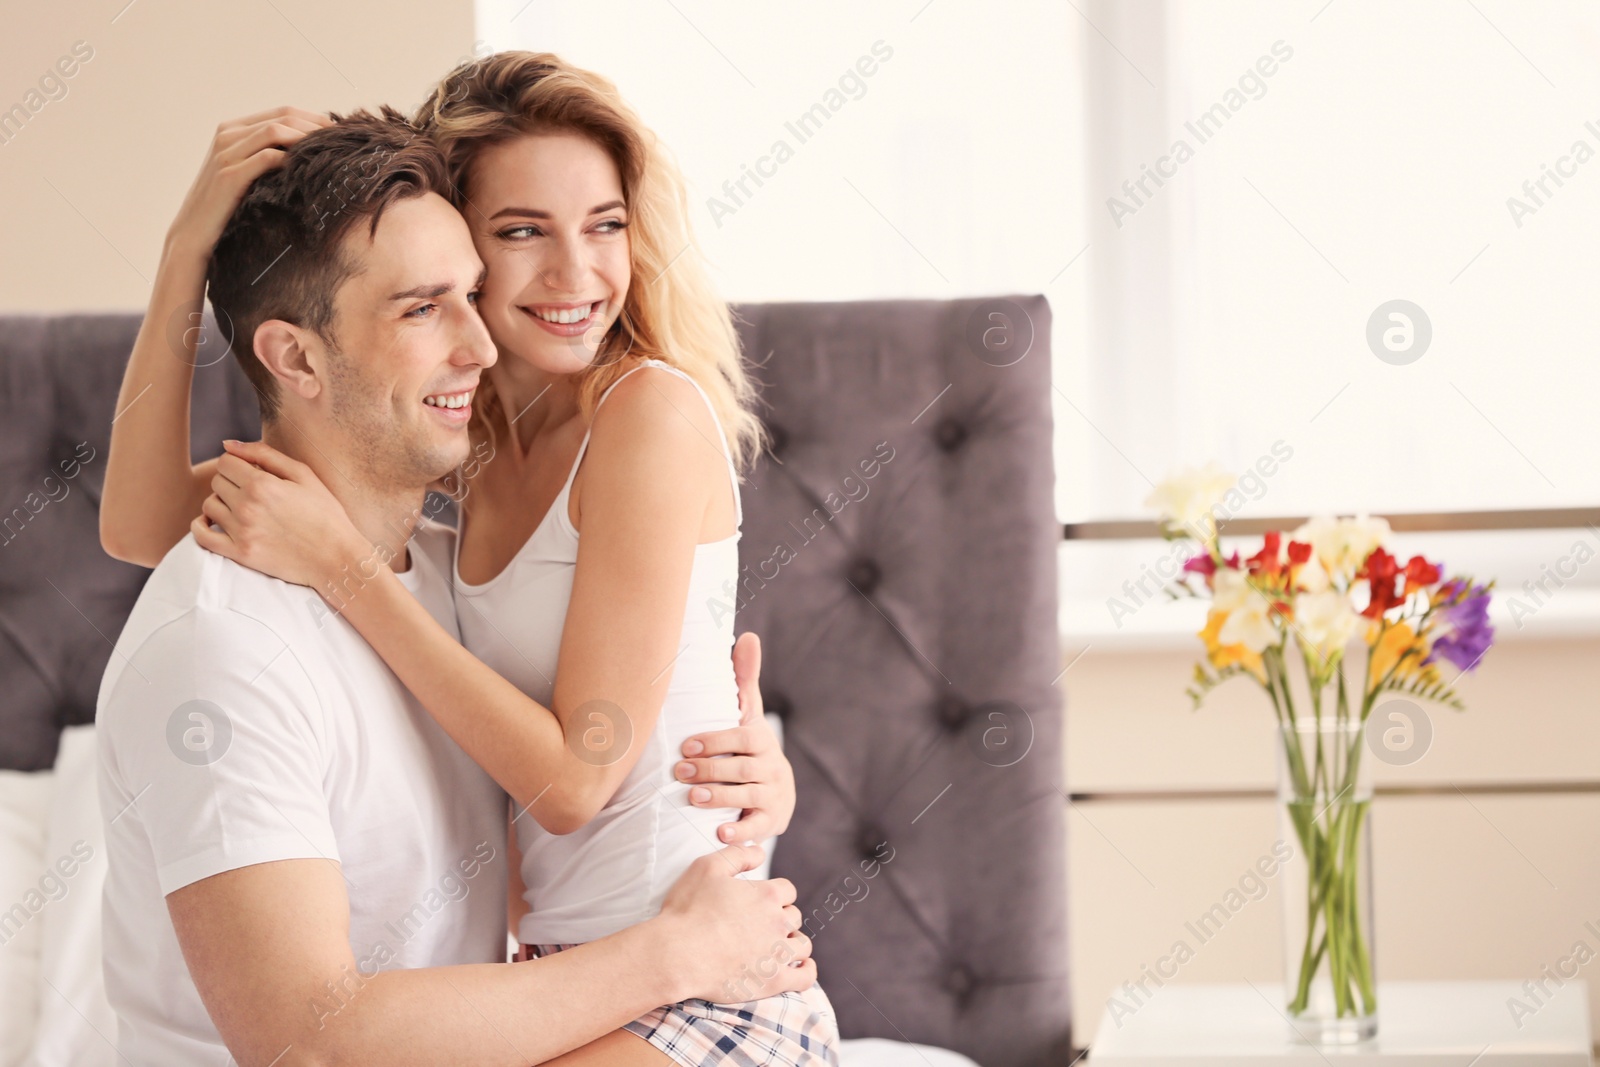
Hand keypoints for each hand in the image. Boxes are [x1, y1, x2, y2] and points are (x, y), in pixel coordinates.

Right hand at [166, 106, 332, 256]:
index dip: (313, 119)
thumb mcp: (247, 174)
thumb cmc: (227, 206)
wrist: (194, 232)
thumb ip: (267, 156)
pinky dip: (291, 159)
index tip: (338, 134)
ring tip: (329, 153)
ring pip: (275, 131)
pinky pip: (267, 157)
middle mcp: (227, 134)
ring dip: (307, 139)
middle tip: (341, 142)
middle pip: (283, 117)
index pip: (282, 112)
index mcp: (232, 129)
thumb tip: (309, 153)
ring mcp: (226, 152)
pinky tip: (308, 171)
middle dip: (316, 126)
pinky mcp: (229, 174)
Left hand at [191, 439, 370, 591]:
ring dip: (221, 503)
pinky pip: (202, 536)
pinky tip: (216, 524)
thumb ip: (264, 454)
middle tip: (252, 492)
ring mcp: (241, 532)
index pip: (225, 461)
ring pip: (209, 506)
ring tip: (241, 508)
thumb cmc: (325, 513)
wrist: (337, 557)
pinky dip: (202, 527)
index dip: (237, 463)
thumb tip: (227, 444)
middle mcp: (247, 506)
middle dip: (231, 482)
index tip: (251, 472)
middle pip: (216, 482)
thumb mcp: (304, 475)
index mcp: (263, 484)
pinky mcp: (240, 554)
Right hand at [656, 843, 814, 1003]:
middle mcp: (778, 922)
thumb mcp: (707, 867)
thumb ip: (738, 854)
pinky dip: (805, 971)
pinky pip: (804, 977)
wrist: (676, 955)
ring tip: (776, 947)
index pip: (786, 890)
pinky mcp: (773, 981)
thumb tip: (760, 850)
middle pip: (793, 917)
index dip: (773, 894)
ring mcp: (778, 954)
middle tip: (759, 926)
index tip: (759, 902)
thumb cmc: (688, 910)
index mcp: (767, 894)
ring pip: (801, 944)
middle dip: (780, 918)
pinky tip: (798, 968)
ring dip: (792, 943)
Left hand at [678, 632, 796, 843]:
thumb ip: (744, 679)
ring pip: (748, 796)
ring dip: (720, 797)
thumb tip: (748, 635)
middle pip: (742, 768)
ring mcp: (773, 796)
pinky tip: (719, 833)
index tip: (687, 745)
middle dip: (710, 770)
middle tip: (679, 772)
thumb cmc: (750, 748)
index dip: (716, 740)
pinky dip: (740, 831)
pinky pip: (758, 827)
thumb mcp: (748, 715)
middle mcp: (772, 767)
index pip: (743, 737)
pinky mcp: (772, 822)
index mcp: (762, 741)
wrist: (775, 794)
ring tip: (691, 798)